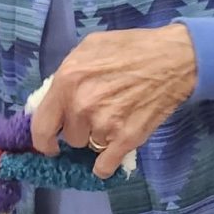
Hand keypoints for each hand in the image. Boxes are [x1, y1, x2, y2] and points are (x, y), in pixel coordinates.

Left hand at [31, 24, 196, 179]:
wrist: (172, 59)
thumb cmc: (130, 48)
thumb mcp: (89, 48)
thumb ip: (67, 73)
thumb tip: (53, 98)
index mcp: (67, 81)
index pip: (41, 126)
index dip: (43, 140)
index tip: (50, 144)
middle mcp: (81, 106)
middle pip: (70, 138)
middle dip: (80, 129)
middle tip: (96, 114)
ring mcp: (104, 125)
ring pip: (90, 147)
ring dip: (98, 138)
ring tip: (115, 118)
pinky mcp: (127, 139)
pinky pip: (105, 165)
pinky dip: (106, 164)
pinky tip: (112, 155)